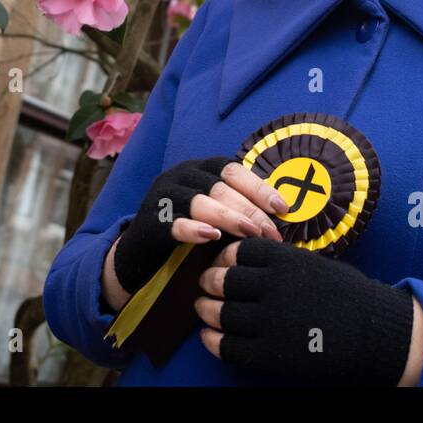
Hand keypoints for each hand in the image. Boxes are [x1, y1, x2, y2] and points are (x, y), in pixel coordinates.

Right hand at [111, 157, 287, 297]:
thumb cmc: (188, 231)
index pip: (231, 169)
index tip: (282, 208)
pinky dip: (194, 228)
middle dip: (250, 209)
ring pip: (200, 201)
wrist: (141, 254)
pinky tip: (212, 236)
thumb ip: (238, 206)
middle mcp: (179, 176)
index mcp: (198, 168)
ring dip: (230, 217)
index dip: (258, 186)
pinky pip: (174, 222)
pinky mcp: (150, 222)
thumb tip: (280, 212)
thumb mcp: (214, 212)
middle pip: (220, 186)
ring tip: (251, 234)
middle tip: (271, 232)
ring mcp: (162, 197)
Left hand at [195, 238, 414, 385]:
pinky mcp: (271, 354)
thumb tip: (242, 259)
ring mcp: (271, 321)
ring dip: (206, 310)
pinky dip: (214, 340)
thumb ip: (280, 261)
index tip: (221, 262)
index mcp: (285, 261)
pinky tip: (210, 335)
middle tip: (205, 285)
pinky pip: (229, 346)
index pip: (237, 252)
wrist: (376, 333)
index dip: (223, 257)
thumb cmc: (347, 295)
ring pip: (221, 313)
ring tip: (204, 308)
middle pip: (222, 281)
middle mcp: (273, 287)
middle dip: (209, 282)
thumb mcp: (313, 264)